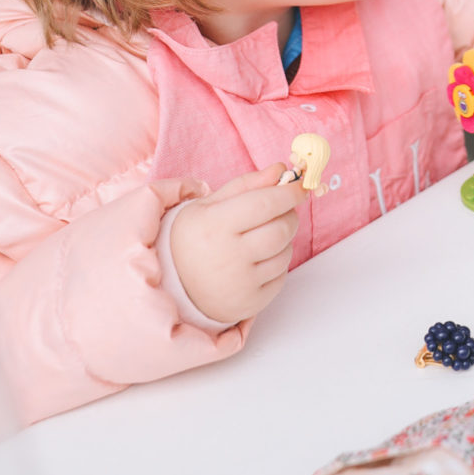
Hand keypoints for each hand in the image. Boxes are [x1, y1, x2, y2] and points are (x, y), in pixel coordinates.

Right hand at [169, 165, 299, 325]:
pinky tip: (257, 261)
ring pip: (286, 253)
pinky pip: (281, 276)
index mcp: (215, 226)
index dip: (289, 192)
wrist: (174, 286)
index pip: (266, 204)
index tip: (299, 184)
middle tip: (281, 211)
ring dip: (283, 240)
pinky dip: (276, 264)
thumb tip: (281, 170)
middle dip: (289, 215)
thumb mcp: (210, 204)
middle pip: (282, 229)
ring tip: (261, 238)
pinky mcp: (250, 304)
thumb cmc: (195, 238)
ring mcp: (240, 284)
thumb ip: (248, 184)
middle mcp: (228, 257)